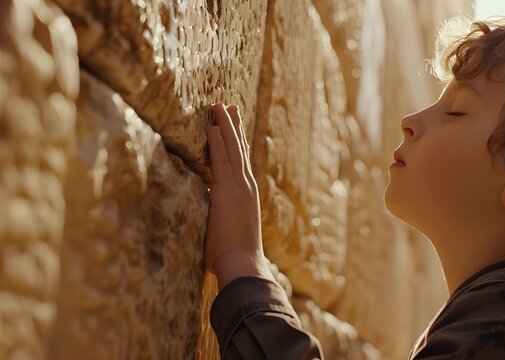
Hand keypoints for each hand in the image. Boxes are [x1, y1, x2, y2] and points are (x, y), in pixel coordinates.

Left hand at [205, 103, 272, 288]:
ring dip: (226, 127)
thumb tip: (211, 215)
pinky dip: (219, 143)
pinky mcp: (228, 192)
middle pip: (239, 150)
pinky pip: (222, 161)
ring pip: (232, 150)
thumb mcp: (229, 228)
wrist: (243, 264)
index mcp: (245, 195)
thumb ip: (221, 216)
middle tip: (229, 106)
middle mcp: (245, 186)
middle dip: (234, 126)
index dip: (237, 142)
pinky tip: (213, 127)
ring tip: (220, 106)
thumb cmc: (233, 255)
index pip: (240, 162)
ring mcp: (239, 187)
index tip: (232, 126)